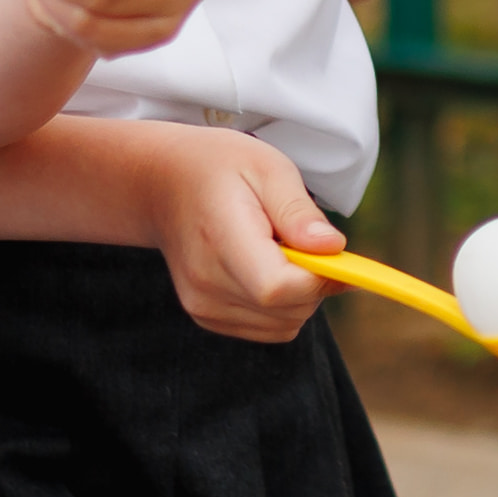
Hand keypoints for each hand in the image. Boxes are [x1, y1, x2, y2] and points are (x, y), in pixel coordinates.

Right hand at [145, 129, 343, 340]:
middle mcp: (205, 284)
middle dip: (315, 282)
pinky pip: (269, 328)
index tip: (334, 253)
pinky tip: (267, 268)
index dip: (317, 277)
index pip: (277, 287)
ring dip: (300, 295)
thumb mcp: (268, 169)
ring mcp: (203, 306)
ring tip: (280, 250)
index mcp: (220, 239)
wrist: (163, 185)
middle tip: (305, 241)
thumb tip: (333, 249)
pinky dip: (282, 306)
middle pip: (287, 310)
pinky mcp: (207, 317)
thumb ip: (299, 212)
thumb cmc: (220, 169)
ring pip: (284, 325)